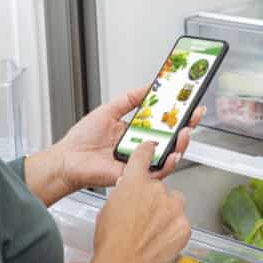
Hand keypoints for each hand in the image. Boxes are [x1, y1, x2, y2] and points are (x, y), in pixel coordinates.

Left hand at [56, 86, 203, 189]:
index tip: (190, 101)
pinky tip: (172, 153)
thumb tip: (149, 86)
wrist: (67, 160)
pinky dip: (168, 163)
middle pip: (172, 138)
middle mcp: (141, 147)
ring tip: (186, 132)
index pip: (163, 122)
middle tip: (195, 114)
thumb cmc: (82, 140)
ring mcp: (141, 161)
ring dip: (182, 144)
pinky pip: (157, 171)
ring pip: (170, 155)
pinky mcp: (137, 175)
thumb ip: (129, 99)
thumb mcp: (108, 110)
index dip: (178, 113)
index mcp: (136, 131)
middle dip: (188, 126)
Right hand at [91, 142, 191, 262]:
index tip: (152, 147)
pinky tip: (161, 240)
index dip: (147, 151)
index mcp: (134, 182)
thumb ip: (123, 196)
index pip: (143, 157)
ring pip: (174, 204)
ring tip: (154, 231)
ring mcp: (173, 207)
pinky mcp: (184, 224)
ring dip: (167, 212)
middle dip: (154, 200)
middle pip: (160, 188)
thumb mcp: (108, 209)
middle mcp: (156, 190)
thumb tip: (128, 197)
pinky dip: (174, 229)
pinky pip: (181, 222)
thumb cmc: (111, 241)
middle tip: (144, 218)